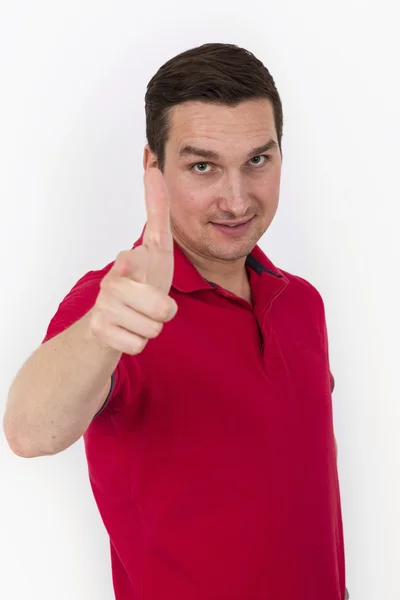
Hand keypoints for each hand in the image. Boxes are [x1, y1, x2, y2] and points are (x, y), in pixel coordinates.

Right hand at [90, 168, 176, 354]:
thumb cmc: (139, 279)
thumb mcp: (156, 246)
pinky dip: (138, 342)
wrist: (110, 316)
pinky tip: (126, 329)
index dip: (135, 269)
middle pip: (164, 310)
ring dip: (152, 327)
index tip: (128, 260)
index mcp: (129, 260)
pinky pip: (139, 345)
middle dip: (165, 312)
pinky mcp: (99, 330)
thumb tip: (155, 169)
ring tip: (138, 315)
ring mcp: (104, 306)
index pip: (138, 262)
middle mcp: (113, 280)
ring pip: (154, 330)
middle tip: (151, 304)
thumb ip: (158, 212)